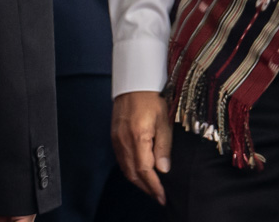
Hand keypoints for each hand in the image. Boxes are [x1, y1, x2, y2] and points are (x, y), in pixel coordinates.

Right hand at [113, 91, 171, 205]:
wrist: (134, 82)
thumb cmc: (152, 98)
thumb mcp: (164, 120)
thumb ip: (164, 146)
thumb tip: (163, 169)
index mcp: (137, 137)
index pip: (144, 170)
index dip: (153, 186)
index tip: (162, 196)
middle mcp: (124, 141)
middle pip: (133, 174)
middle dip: (146, 188)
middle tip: (159, 196)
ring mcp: (117, 139)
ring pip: (125, 168)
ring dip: (138, 181)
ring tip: (151, 188)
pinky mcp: (114, 136)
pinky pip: (121, 160)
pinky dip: (131, 170)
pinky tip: (139, 172)